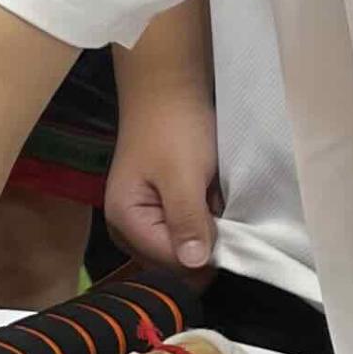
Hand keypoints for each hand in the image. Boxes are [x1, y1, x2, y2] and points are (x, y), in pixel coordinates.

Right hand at [103, 82, 221, 274]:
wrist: (169, 89)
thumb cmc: (173, 128)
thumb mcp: (183, 174)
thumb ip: (187, 219)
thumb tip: (196, 264)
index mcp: (125, 222)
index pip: (172, 264)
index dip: (204, 253)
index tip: (227, 228)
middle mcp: (128, 230)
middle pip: (176, 263)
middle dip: (203, 242)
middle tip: (216, 206)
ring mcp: (143, 222)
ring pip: (185, 250)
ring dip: (207, 231)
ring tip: (213, 198)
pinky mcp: (159, 211)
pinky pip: (187, 232)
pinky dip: (204, 219)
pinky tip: (209, 197)